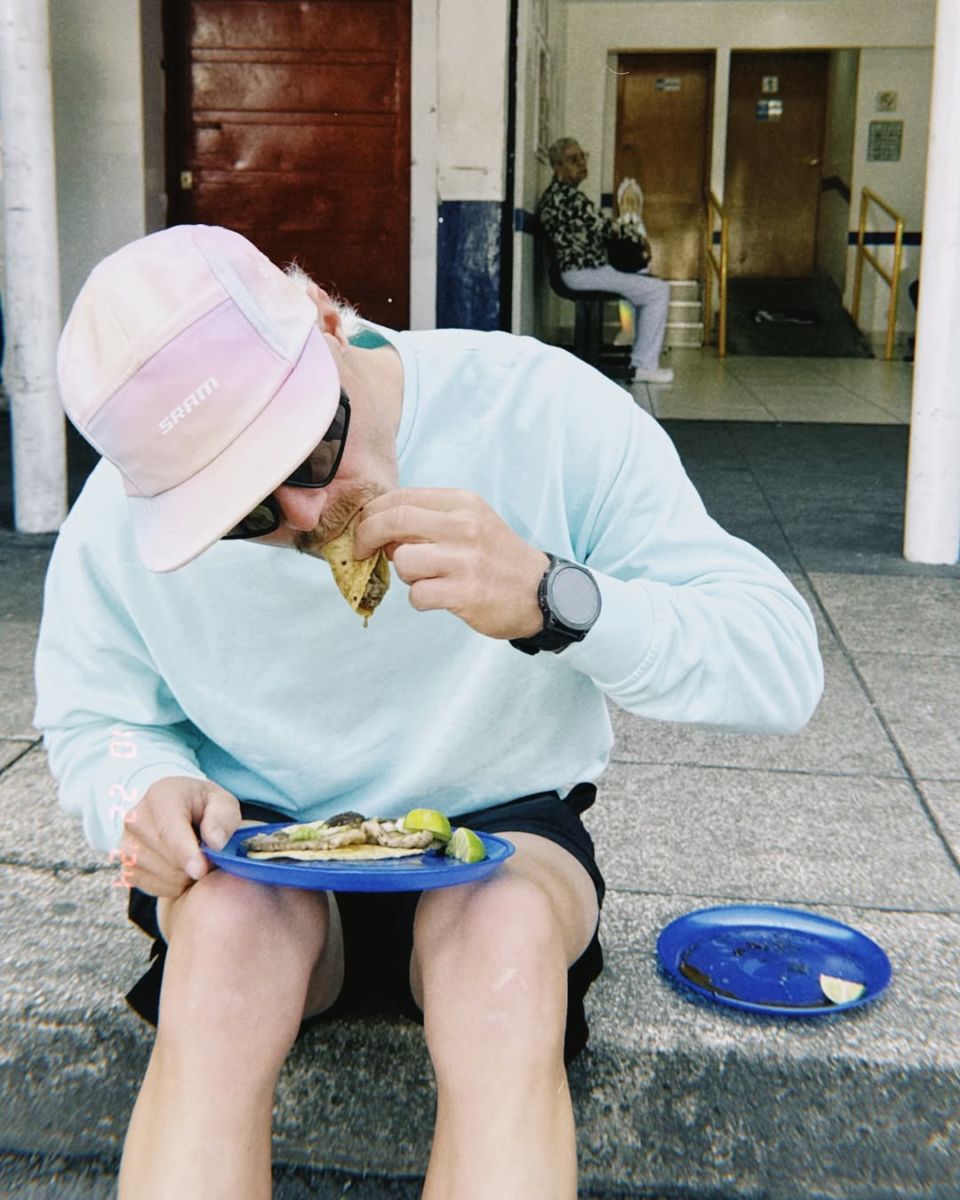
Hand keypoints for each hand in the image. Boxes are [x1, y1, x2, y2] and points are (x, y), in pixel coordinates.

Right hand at [115, 776, 240, 898]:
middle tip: (211, 857)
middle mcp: (136, 818)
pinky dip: (172, 885)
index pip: (169, 828)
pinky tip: (182, 870)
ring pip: (159, 875)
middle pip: (164, 856)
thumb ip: (223, 818)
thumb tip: (216, 843)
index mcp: (161, 796)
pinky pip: (152, 887)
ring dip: (184, 876)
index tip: (201, 871)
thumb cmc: (203, 806)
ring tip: (196, 859)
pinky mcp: (126, 864)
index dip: (184, 853)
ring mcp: (126, 842)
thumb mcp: (222, 802)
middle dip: (192, 865)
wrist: (177, 811)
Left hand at [354, 488, 548, 639]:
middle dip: (367, 537)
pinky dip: (420, 599)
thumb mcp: (472, 522)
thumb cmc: (498, 557)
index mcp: (463, 503)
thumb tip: (382, 530)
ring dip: (405, 574)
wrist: (542, 591)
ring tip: (427, 578)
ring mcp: (466, 560)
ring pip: (403, 562)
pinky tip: (439, 597)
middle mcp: (464, 526)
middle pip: (393, 522)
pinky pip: (418, 595)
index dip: (372, 513)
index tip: (364, 528)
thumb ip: (430, 520)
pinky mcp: (466, 593)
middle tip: (362, 551)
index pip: (401, 497)